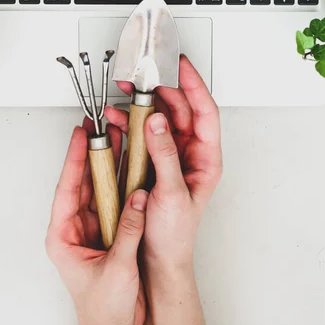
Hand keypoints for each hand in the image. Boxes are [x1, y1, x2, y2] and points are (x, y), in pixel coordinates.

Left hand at [46, 122, 147, 324]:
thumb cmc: (102, 310)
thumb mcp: (116, 268)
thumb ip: (128, 231)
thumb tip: (137, 200)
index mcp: (64, 236)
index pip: (67, 189)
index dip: (74, 160)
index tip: (81, 136)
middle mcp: (76, 229)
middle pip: (83, 184)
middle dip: (92, 156)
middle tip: (100, 130)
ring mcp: (93, 230)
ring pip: (100, 190)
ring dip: (108, 167)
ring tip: (117, 141)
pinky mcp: (110, 234)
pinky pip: (116, 204)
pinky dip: (123, 186)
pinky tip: (131, 170)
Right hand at [105, 55, 222, 270]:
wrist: (158, 258)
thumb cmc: (174, 234)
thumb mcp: (172, 193)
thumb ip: (165, 155)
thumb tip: (156, 121)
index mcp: (206, 159)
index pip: (205, 112)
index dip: (194, 86)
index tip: (181, 66)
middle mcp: (191, 154)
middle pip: (180, 110)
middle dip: (161, 90)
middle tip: (143, 77)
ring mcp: (171, 157)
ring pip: (160, 119)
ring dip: (142, 105)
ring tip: (124, 95)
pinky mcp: (153, 163)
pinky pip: (144, 135)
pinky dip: (131, 124)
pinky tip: (118, 120)